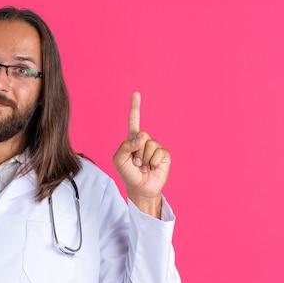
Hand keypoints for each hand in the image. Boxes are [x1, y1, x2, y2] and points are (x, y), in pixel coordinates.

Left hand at [113, 92, 170, 217]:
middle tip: (136, 163)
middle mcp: (145, 141)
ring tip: (143, 167)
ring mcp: (155, 148)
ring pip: (150, 145)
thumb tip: (139, 139)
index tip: (136, 94)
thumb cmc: (128, 174)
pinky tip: (152, 168)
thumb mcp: (118, 161)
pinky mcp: (164, 155)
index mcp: (133, 140)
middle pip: (142, 135)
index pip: (134, 121)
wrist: (141, 188)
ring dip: (144, 159)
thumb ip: (124, 147)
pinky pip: (159, 153)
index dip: (135, 107)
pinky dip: (153, 163)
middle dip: (137, 151)